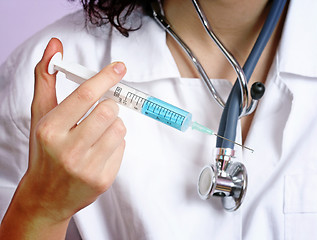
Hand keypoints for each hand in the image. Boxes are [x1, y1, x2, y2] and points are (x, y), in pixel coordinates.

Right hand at [0, 38, 126, 238]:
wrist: (46, 196)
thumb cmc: (45, 151)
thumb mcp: (40, 116)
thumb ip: (46, 79)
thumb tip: (55, 46)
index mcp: (50, 130)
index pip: (85, 96)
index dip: (105, 78)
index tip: (120, 67)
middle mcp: (68, 150)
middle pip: (108, 111)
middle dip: (110, 106)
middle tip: (102, 110)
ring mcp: (87, 168)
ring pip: (120, 128)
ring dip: (114, 125)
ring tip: (98, 133)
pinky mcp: (103, 180)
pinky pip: (123, 147)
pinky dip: (116, 144)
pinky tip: (99, 152)